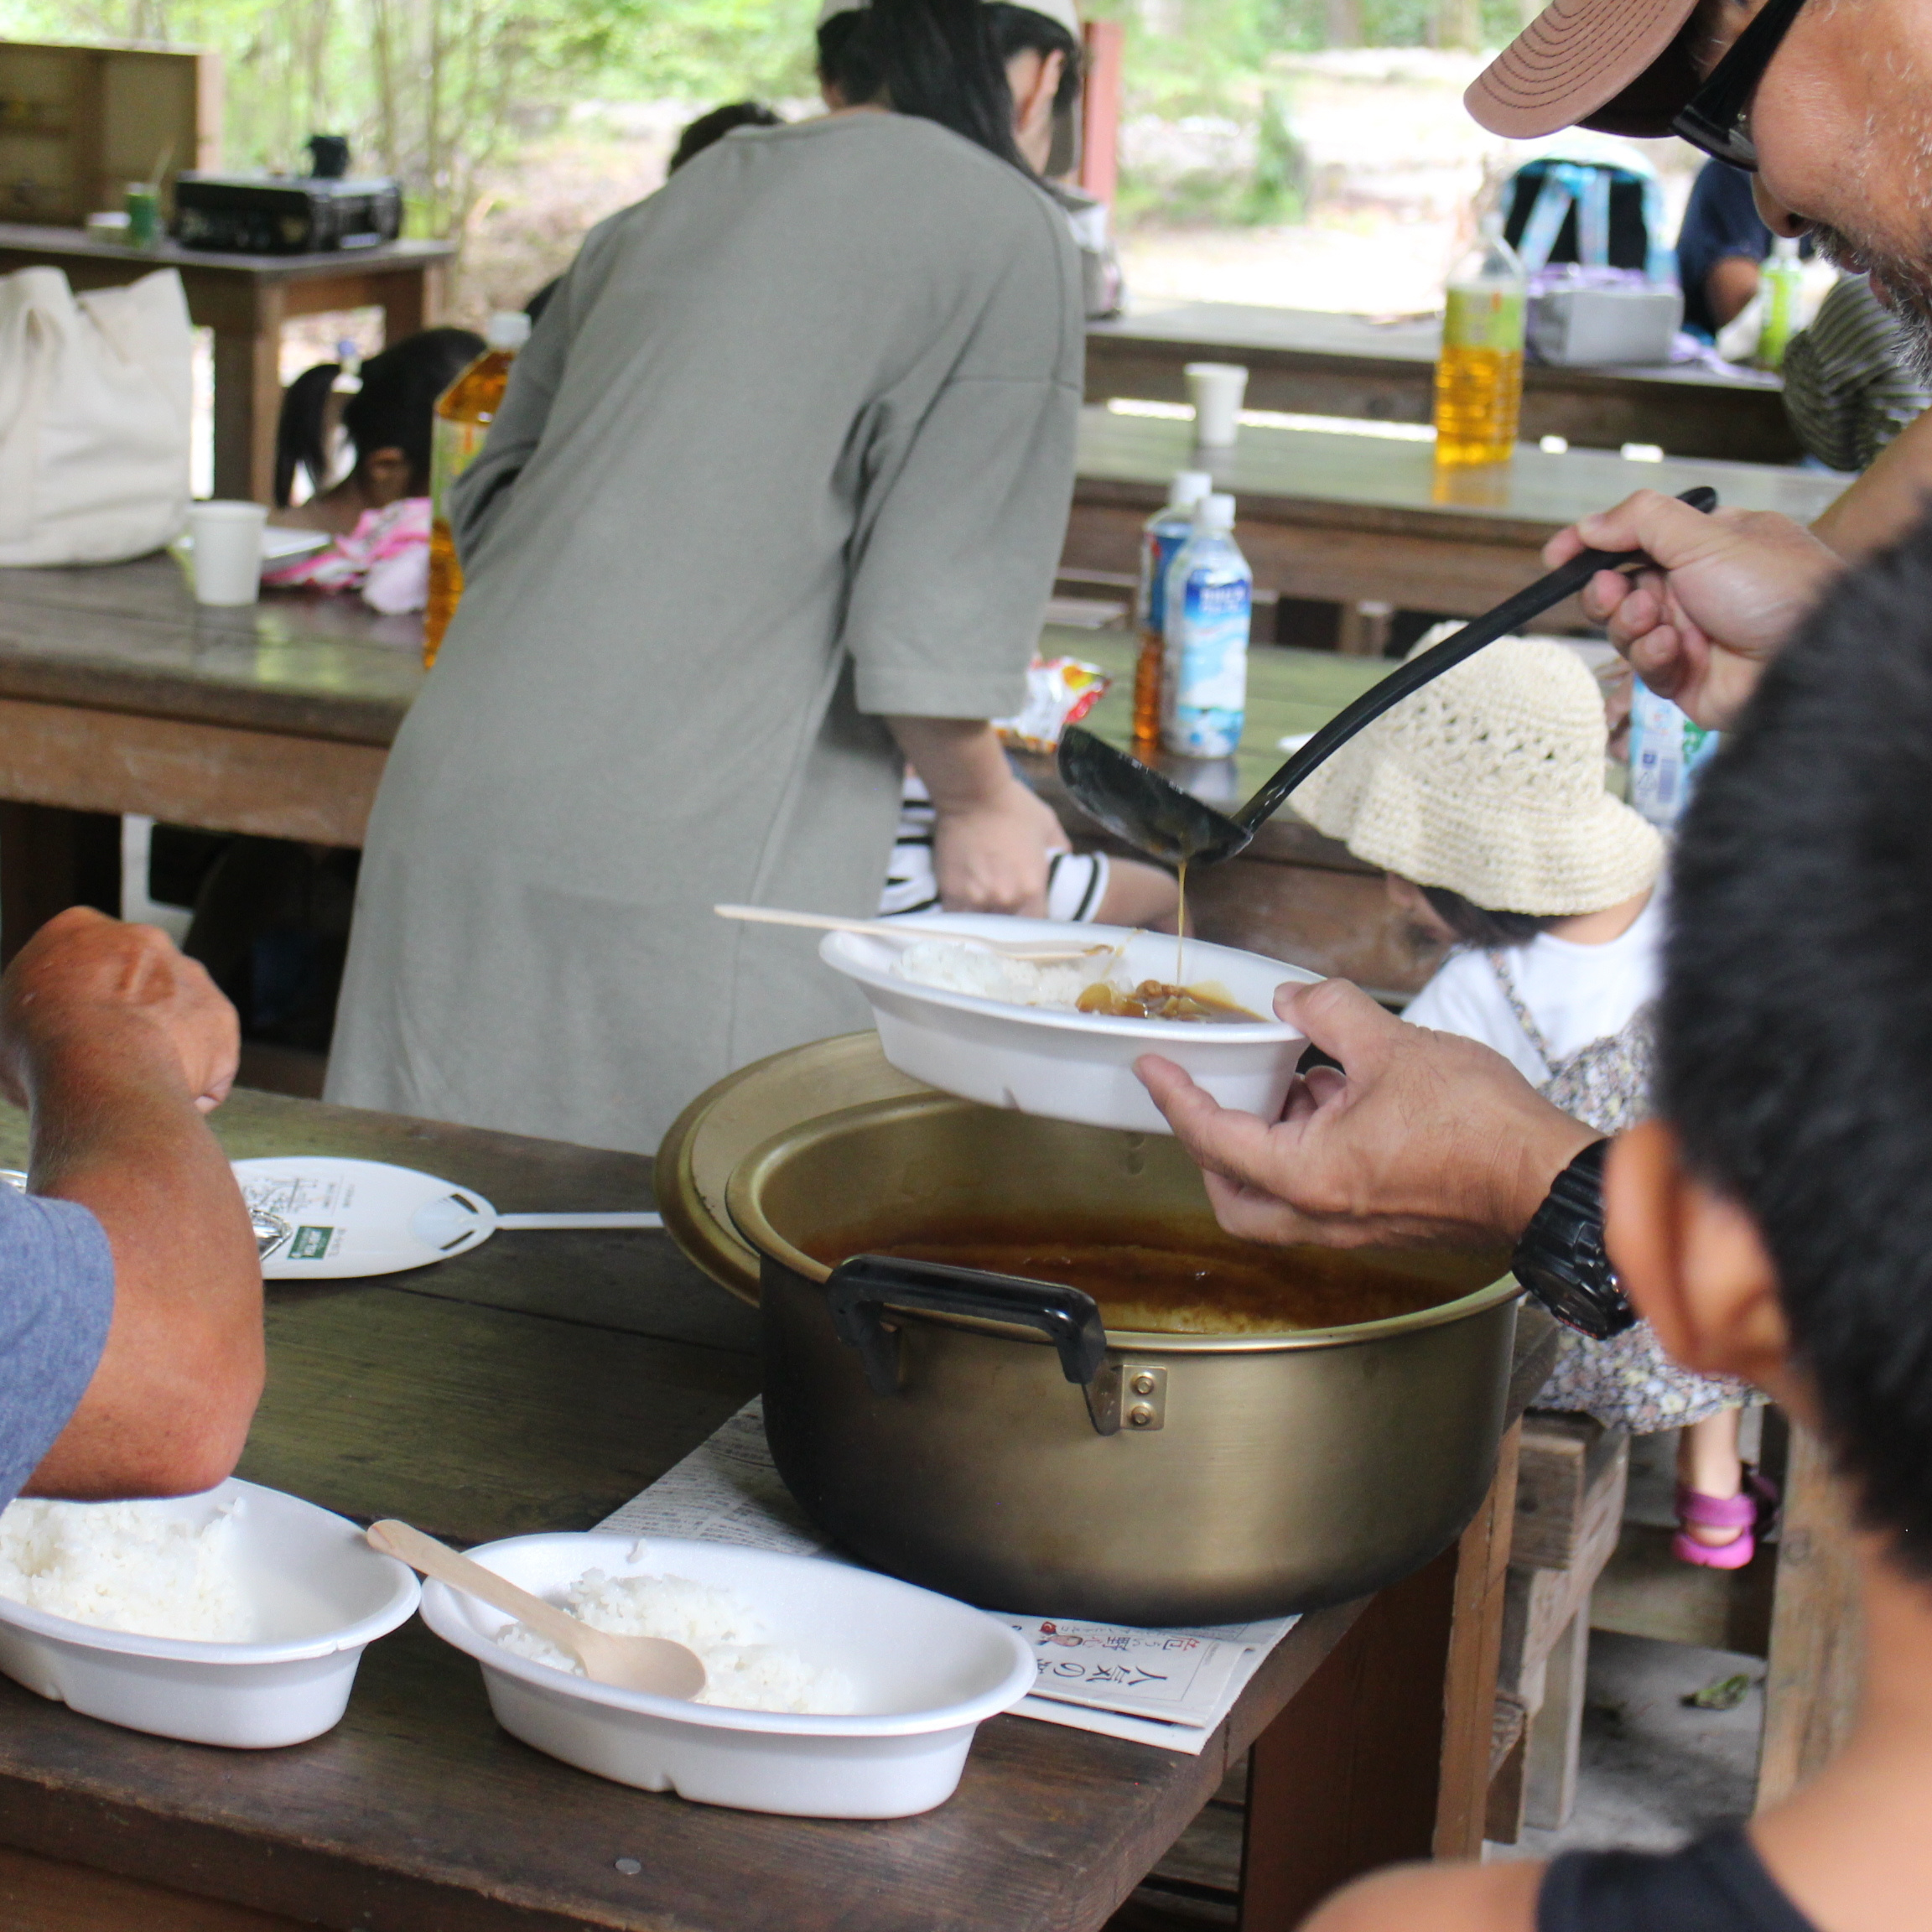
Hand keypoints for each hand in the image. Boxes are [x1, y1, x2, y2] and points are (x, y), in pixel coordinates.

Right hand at [0, 908, 239, 1114]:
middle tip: (102, 1057)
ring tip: (132, 1083)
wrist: (99, 1064)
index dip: (75, 999)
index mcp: (78, 929)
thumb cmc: (39, 1046)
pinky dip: (192, 1083)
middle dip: (123, 1018)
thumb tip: (40, 1038)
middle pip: (133, 982)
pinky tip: (163, 1098)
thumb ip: (32, 1013)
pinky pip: (208, 1058)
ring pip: (174, 1017)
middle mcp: (143, 939)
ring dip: (161, 1048)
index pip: (79, 957)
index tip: (67, 1029)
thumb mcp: (6, 1021)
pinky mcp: (222, 1015)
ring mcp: (188, 973)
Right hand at [932, 777, 1066, 915]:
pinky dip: (962, 912)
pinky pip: (958, 916)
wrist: (972, 794)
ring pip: (983, 925)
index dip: (1033, 920)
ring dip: (984, 917)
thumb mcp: (1048, 825)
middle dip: (1009, 920)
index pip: (1037, 925)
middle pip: (1009, 928)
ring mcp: (976, 899)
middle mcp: (1005, 900)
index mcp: (1032, 889)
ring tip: (983, 905)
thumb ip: (1059, 849)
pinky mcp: (951, 893)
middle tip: (1005, 909)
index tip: (1029, 913)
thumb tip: (1062, 861)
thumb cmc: (1013, 806)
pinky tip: (964, 901)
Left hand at [1136, 978, 1596, 1248]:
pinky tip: (1335, 1097)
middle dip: (1211, 1146)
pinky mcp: (1382, 1221)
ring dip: (1269, 1142)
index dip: (1175, 1097)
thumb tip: (1297, 999)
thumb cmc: (1479, 1127)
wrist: (1546, 1178)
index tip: (1151, 1068)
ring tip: (1288, 1080)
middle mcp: (1321, 1215)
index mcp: (1306, 1178)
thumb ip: (1330, 1014)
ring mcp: (1352, 1225)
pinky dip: (1309, 1150)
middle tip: (1208, 1095)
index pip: (1214, 1138)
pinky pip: (1320, 1192)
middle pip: (1233, 1195)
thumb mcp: (1391, 1045)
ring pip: (1277, 1197)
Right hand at [1544, 490, 1840, 730]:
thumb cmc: (1777, 589)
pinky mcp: (1686, 678)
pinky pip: (1646, 668)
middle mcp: (1696, 590)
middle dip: (1608, 593)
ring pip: (1626, 631)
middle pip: (1620, 590)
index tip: (1557, 556)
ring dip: (1632, 624)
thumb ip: (1642, 522)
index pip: (1635, 542)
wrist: (1810, 657)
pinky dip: (1653, 657)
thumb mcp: (1706, 536)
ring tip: (1656, 622)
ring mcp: (1690, 635)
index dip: (1592, 548)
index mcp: (1705, 548)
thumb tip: (1590, 523)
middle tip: (1612, 593)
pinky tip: (1674, 650)